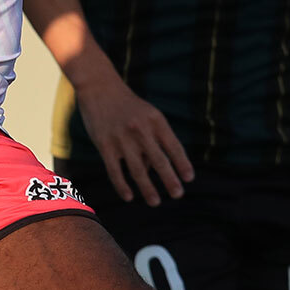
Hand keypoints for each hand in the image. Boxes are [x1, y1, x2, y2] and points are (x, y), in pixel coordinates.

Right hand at [76, 78, 193, 205]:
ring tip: (155, 202)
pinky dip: (122, 186)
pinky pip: (115, 171)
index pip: (174, 146)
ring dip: (148, 188)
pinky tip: (129, 197)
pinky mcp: (105, 145)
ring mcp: (122, 139)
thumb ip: (155, 139)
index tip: (189, 179)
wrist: (99, 87)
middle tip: (178, 194)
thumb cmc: (128, 105)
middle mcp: (141, 130)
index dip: (182, 164)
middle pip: (159, 161)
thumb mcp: (148, 114)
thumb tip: (154, 170)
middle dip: (170, 180)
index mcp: (156, 121)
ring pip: (138, 170)